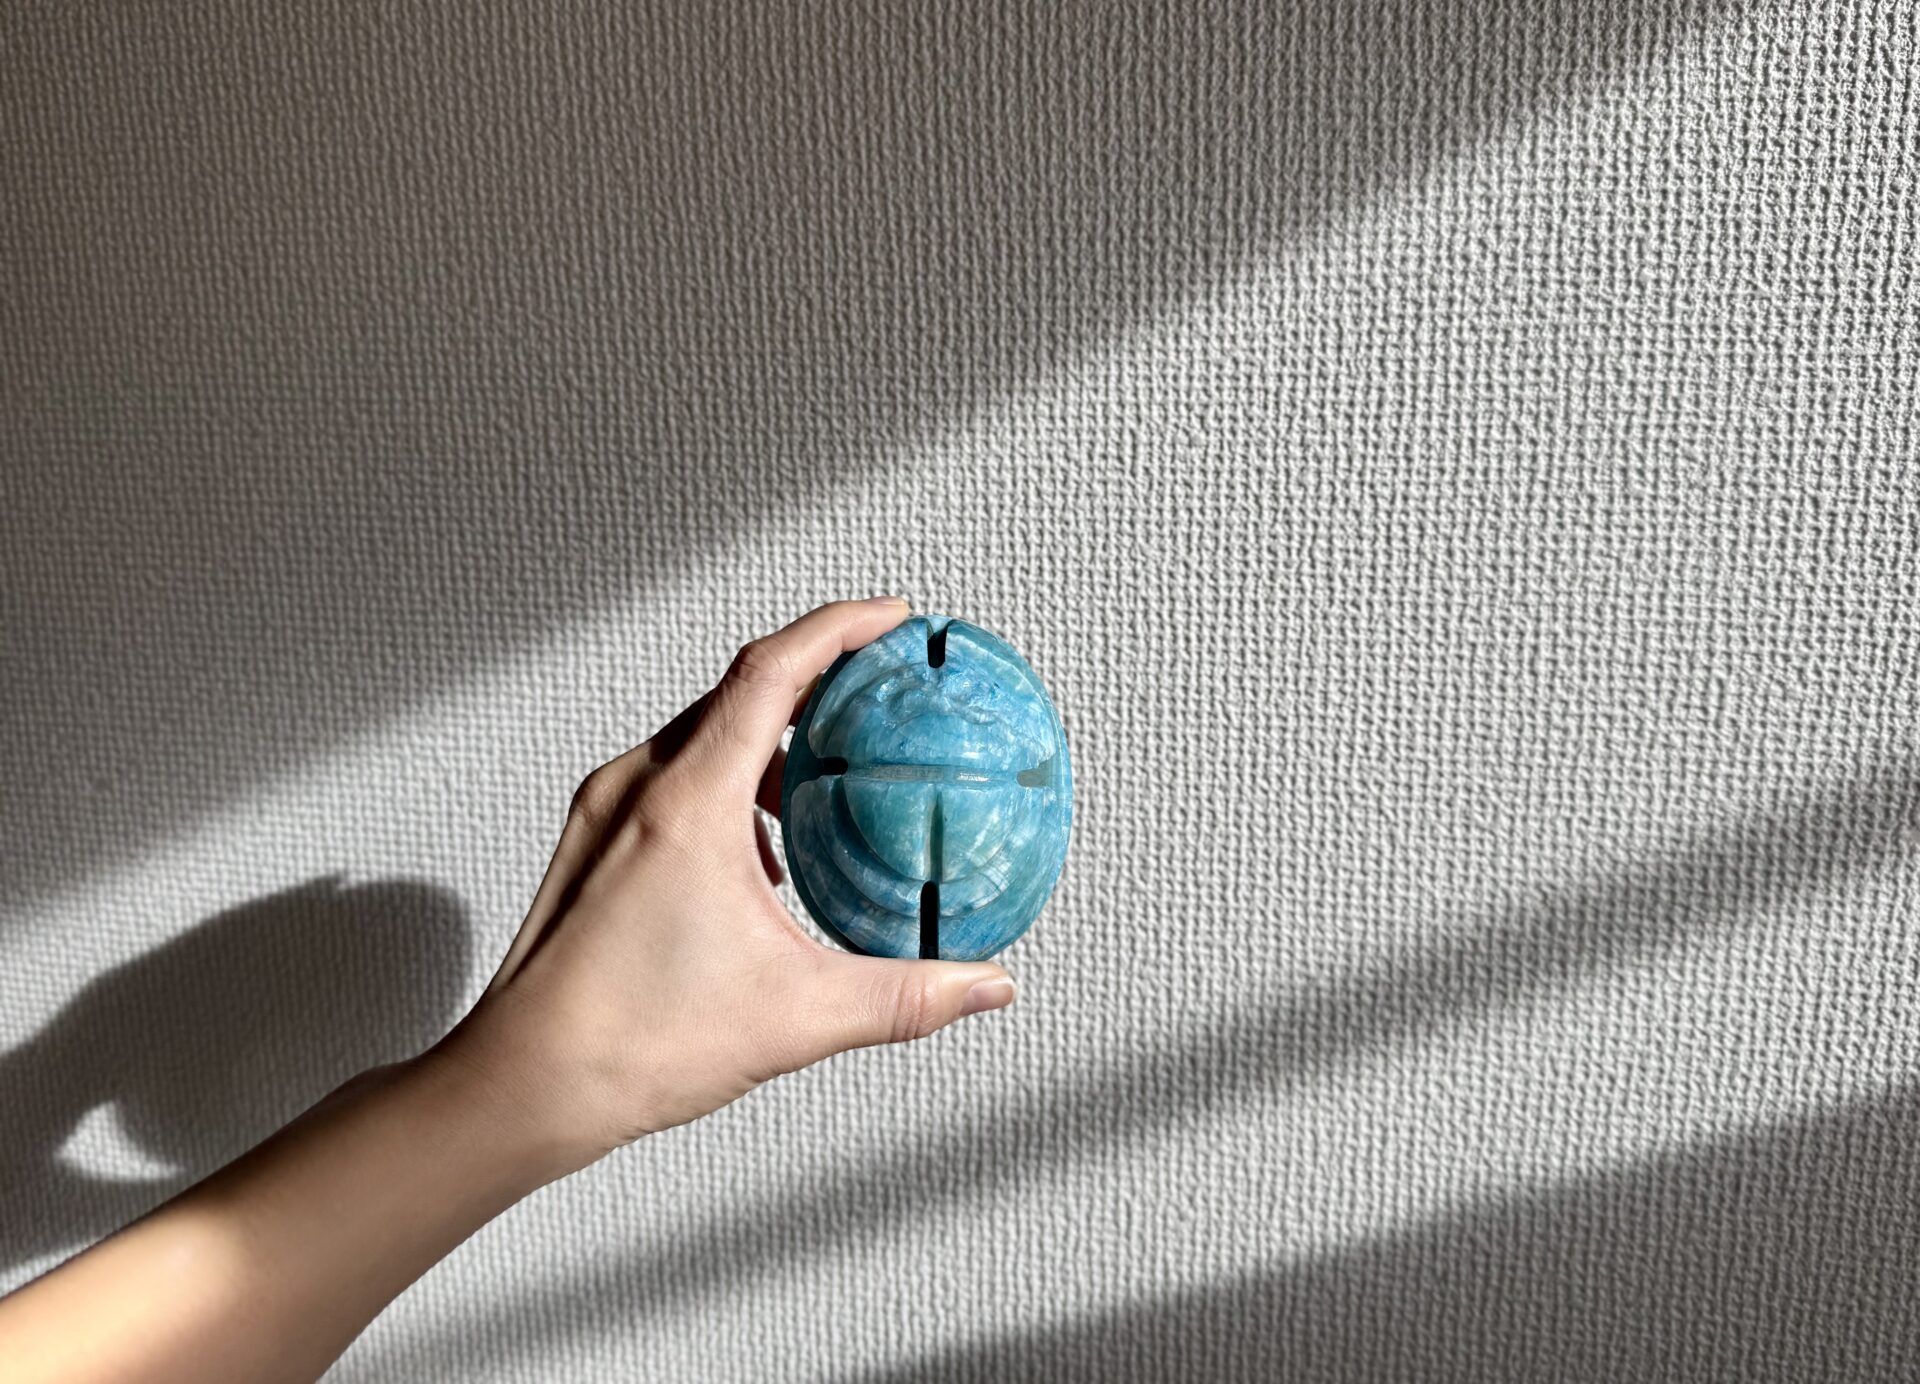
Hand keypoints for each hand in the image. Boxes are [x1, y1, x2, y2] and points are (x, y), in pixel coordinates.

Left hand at [438, 598, 1018, 1175]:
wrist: (523, 1084)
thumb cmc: (627, 1044)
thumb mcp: (795, 1017)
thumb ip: (904, 996)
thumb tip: (980, 984)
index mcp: (687, 803)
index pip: (770, 671)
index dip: (838, 628)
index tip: (889, 616)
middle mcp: (637, 788)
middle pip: (737, 690)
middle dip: (814, 677)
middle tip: (874, 688)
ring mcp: (605, 811)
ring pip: (699, 733)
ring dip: (766, 736)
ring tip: (822, 773)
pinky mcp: (592, 841)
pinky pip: (669, 775)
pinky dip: (724, 780)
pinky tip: (757, 849)